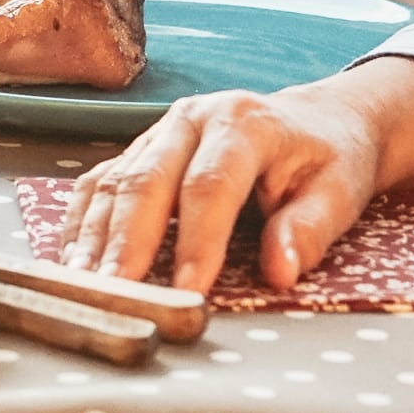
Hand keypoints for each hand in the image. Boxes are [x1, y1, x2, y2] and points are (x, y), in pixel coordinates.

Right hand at [57, 59, 413, 293]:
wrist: (317, 119)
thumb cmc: (329, 160)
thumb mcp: (339, 193)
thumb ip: (308, 230)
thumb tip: (279, 273)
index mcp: (243, 123)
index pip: (210, 186)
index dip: (196, 241)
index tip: (189, 291)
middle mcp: (191, 118)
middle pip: (146, 180)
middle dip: (127, 243)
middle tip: (115, 294)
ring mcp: (159, 129)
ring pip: (114, 181)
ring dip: (95, 237)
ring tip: (84, 285)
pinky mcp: (140, 147)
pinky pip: (100, 181)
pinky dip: (83, 222)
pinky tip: (74, 260)